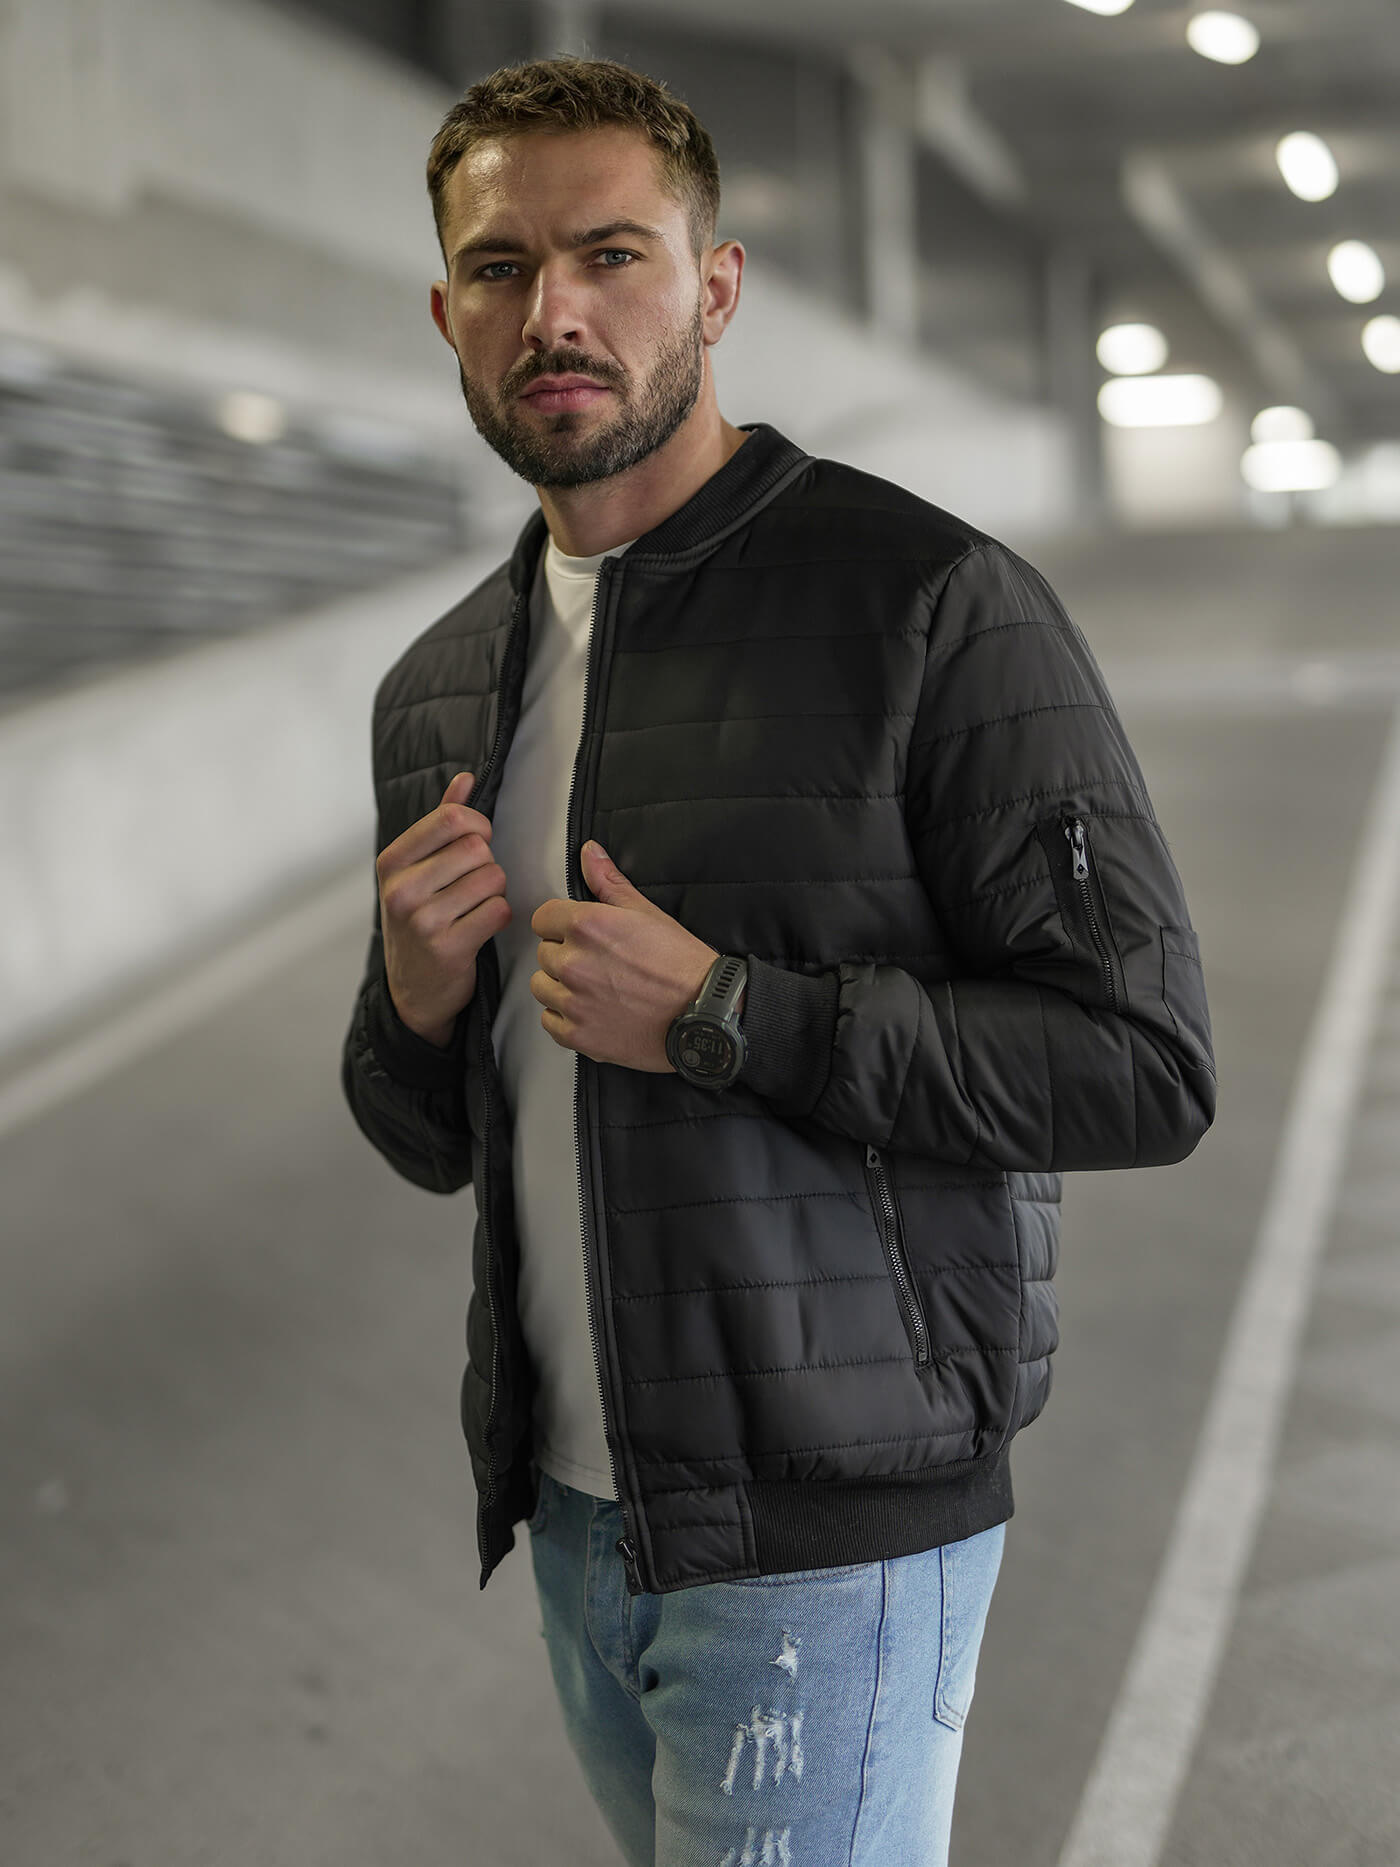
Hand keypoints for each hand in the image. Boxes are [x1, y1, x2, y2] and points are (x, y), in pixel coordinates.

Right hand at [377, 772, 510, 1047]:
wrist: (413, 990)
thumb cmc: (420, 921)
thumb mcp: (417, 870)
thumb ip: (441, 822)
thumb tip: (466, 779)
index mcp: (392, 862)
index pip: (451, 818)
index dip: (479, 826)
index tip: (478, 841)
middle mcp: (401, 889)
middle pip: (477, 848)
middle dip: (487, 863)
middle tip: (473, 885)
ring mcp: (422, 920)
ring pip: (493, 878)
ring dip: (495, 891)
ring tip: (475, 906)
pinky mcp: (448, 948)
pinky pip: (499, 910)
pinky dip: (500, 916)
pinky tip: (482, 926)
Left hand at [530, 842, 718, 1071]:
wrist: (704, 1012)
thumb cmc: (681, 964)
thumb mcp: (647, 913)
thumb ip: (609, 883)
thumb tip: (589, 853)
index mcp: (587, 926)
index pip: (542, 918)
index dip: (561, 925)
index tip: (581, 936)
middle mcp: (573, 963)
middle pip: (543, 953)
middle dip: (566, 955)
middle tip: (600, 965)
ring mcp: (573, 1002)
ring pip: (541, 988)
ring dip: (561, 987)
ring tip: (595, 989)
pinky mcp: (576, 1035)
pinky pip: (549, 1021)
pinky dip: (566, 1019)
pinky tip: (593, 1013)